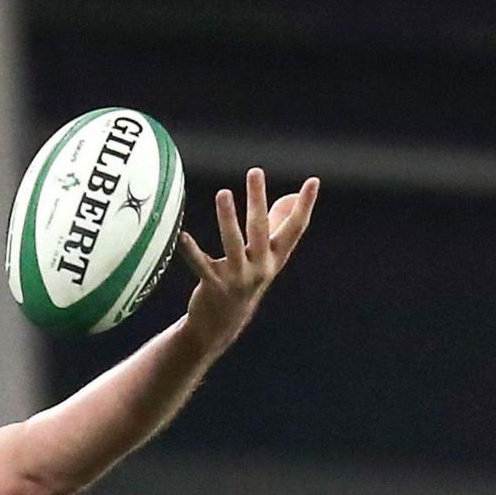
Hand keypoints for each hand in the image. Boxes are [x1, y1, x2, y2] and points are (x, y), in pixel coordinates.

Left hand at [173, 167, 319, 354]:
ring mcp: (237, 278)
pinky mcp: (213, 285)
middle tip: (255, 172)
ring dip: (228, 218)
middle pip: (260, 228)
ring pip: (233, 243)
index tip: (313, 181)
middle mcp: (259, 267)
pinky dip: (191, 250)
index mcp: (275, 258)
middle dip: (258, 199)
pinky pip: (201, 264)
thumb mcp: (267, 254)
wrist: (223, 323)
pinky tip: (182, 235)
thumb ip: (279, 222)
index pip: (295, 228)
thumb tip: (295, 194)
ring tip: (223, 193)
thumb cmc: (246, 278)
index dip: (305, 206)